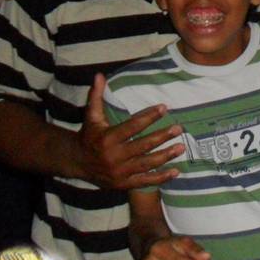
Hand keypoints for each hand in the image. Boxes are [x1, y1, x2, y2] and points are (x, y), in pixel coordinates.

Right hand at [77, 73, 183, 188]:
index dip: (149, 117)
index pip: (132, 126)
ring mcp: (120, 172)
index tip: (164, 108)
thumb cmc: (89, 136)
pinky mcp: (124, 183)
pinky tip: (176, 171)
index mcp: (107, 138)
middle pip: (142, 145)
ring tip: (181, 147)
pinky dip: (161, 178)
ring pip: (146, 163)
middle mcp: (114, 156)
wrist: (77, 163)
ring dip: (166, 156)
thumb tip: (99, 75)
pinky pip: (145, 181)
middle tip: (179, 128)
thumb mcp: (91, 116)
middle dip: (162, 136)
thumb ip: (96, 96)